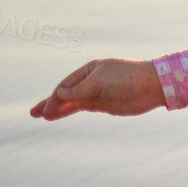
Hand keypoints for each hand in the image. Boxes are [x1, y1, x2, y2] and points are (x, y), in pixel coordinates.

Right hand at [30, 58, 165, 120]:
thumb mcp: (100, 82)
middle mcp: (91, 80)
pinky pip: (81, 107)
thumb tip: (60, 94)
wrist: (153, 86)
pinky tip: (58, 115)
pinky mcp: (103, 103)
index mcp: (90, 69)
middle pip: (66, 93)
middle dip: (50, 103)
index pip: (66, 84)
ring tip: (42, 117)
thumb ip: (80, 89)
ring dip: (57, 109)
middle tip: (34, 114)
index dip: (55, 97)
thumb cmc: (128, 78)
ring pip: (72, 102)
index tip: (48, 110)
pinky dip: (69, 111)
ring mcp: (96, 92)